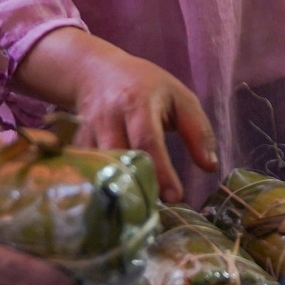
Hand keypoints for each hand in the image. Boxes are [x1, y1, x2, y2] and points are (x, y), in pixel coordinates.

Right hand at [17, 28, 217, 201]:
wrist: (95, 71)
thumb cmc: (146, 86)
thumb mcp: (179, 97)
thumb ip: (198, 130)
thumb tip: (211, 166)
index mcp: (138, 103)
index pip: (148, 140)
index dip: (160, 171)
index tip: (174, 197)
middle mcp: (109, 117)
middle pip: (119, 156)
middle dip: (136, 185)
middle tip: (155, 210)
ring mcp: (87, 130)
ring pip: (98, 167)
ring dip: (116, 190)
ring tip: (135, 212)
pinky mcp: (74, 143)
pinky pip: (82, 170)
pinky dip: (96, 188)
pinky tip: (111, 204)